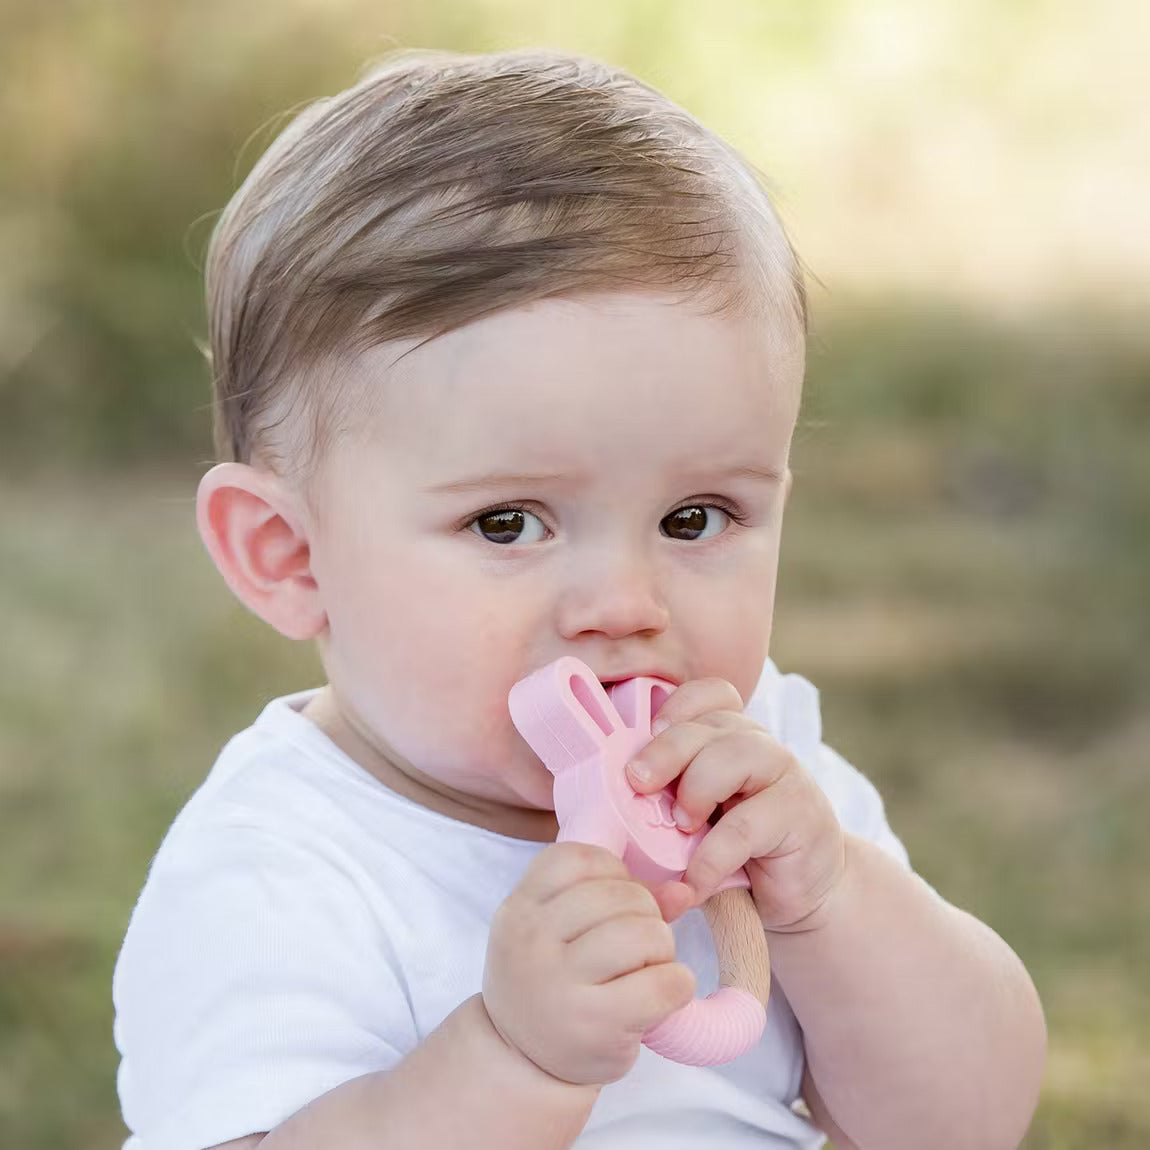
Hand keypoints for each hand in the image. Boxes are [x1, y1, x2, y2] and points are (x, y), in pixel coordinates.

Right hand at [483, 842, 696, 1085]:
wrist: (522, 1060)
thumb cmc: (553, 981)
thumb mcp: (563, 931)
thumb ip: (620, 898)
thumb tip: (684, 891)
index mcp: (520, 908)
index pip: (581, 858)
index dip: (614, 873)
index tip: (614, 904)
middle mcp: (531, 941)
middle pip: (620, 894)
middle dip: (646, 914)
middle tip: (637, 946)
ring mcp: (559, 985)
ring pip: (644, 933)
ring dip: (662, 947)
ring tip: (648, 968)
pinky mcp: (594, 1026)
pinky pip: (663, 984)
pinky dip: (678, 984)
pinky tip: (663, 994)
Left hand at [625, 677, 845, 933]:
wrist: (803, 892)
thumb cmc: (737, 852)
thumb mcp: (697, 819)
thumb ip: (664, 803)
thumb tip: (603, 814)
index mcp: (731, 736)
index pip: (709, 694)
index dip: (676, 707)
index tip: (648, 734)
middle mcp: (759, 746)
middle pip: (710, 724)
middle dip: (665, 750)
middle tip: (637, 783)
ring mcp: (784, 776)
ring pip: (735, 756)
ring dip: (695, 790)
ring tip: (680, 827)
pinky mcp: (800, 817)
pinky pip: (746, 825)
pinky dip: (711, 857)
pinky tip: (695, 881)